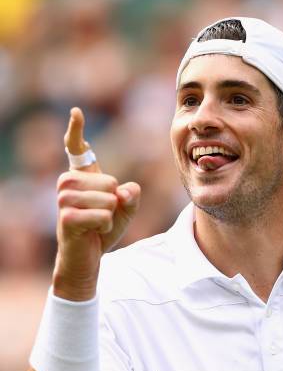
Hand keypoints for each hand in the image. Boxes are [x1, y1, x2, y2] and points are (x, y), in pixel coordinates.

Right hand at [53, 107, 139, 299]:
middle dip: (115, 203)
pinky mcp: (66, 218)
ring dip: (110, 216)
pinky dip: (106, 226)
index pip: (77, 148)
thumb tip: (124, 191)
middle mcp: (67, 183)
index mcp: (79, 177)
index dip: (76, 130)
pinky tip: (94, 232)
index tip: (76, 112)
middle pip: (111, 182)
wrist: (86, 258)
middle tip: (100, 216)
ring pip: (108, 200)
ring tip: (96, 224)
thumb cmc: (102, 230)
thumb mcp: (123, 210)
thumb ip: (131, 196)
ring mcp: (64, 199)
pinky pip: (103, 216)